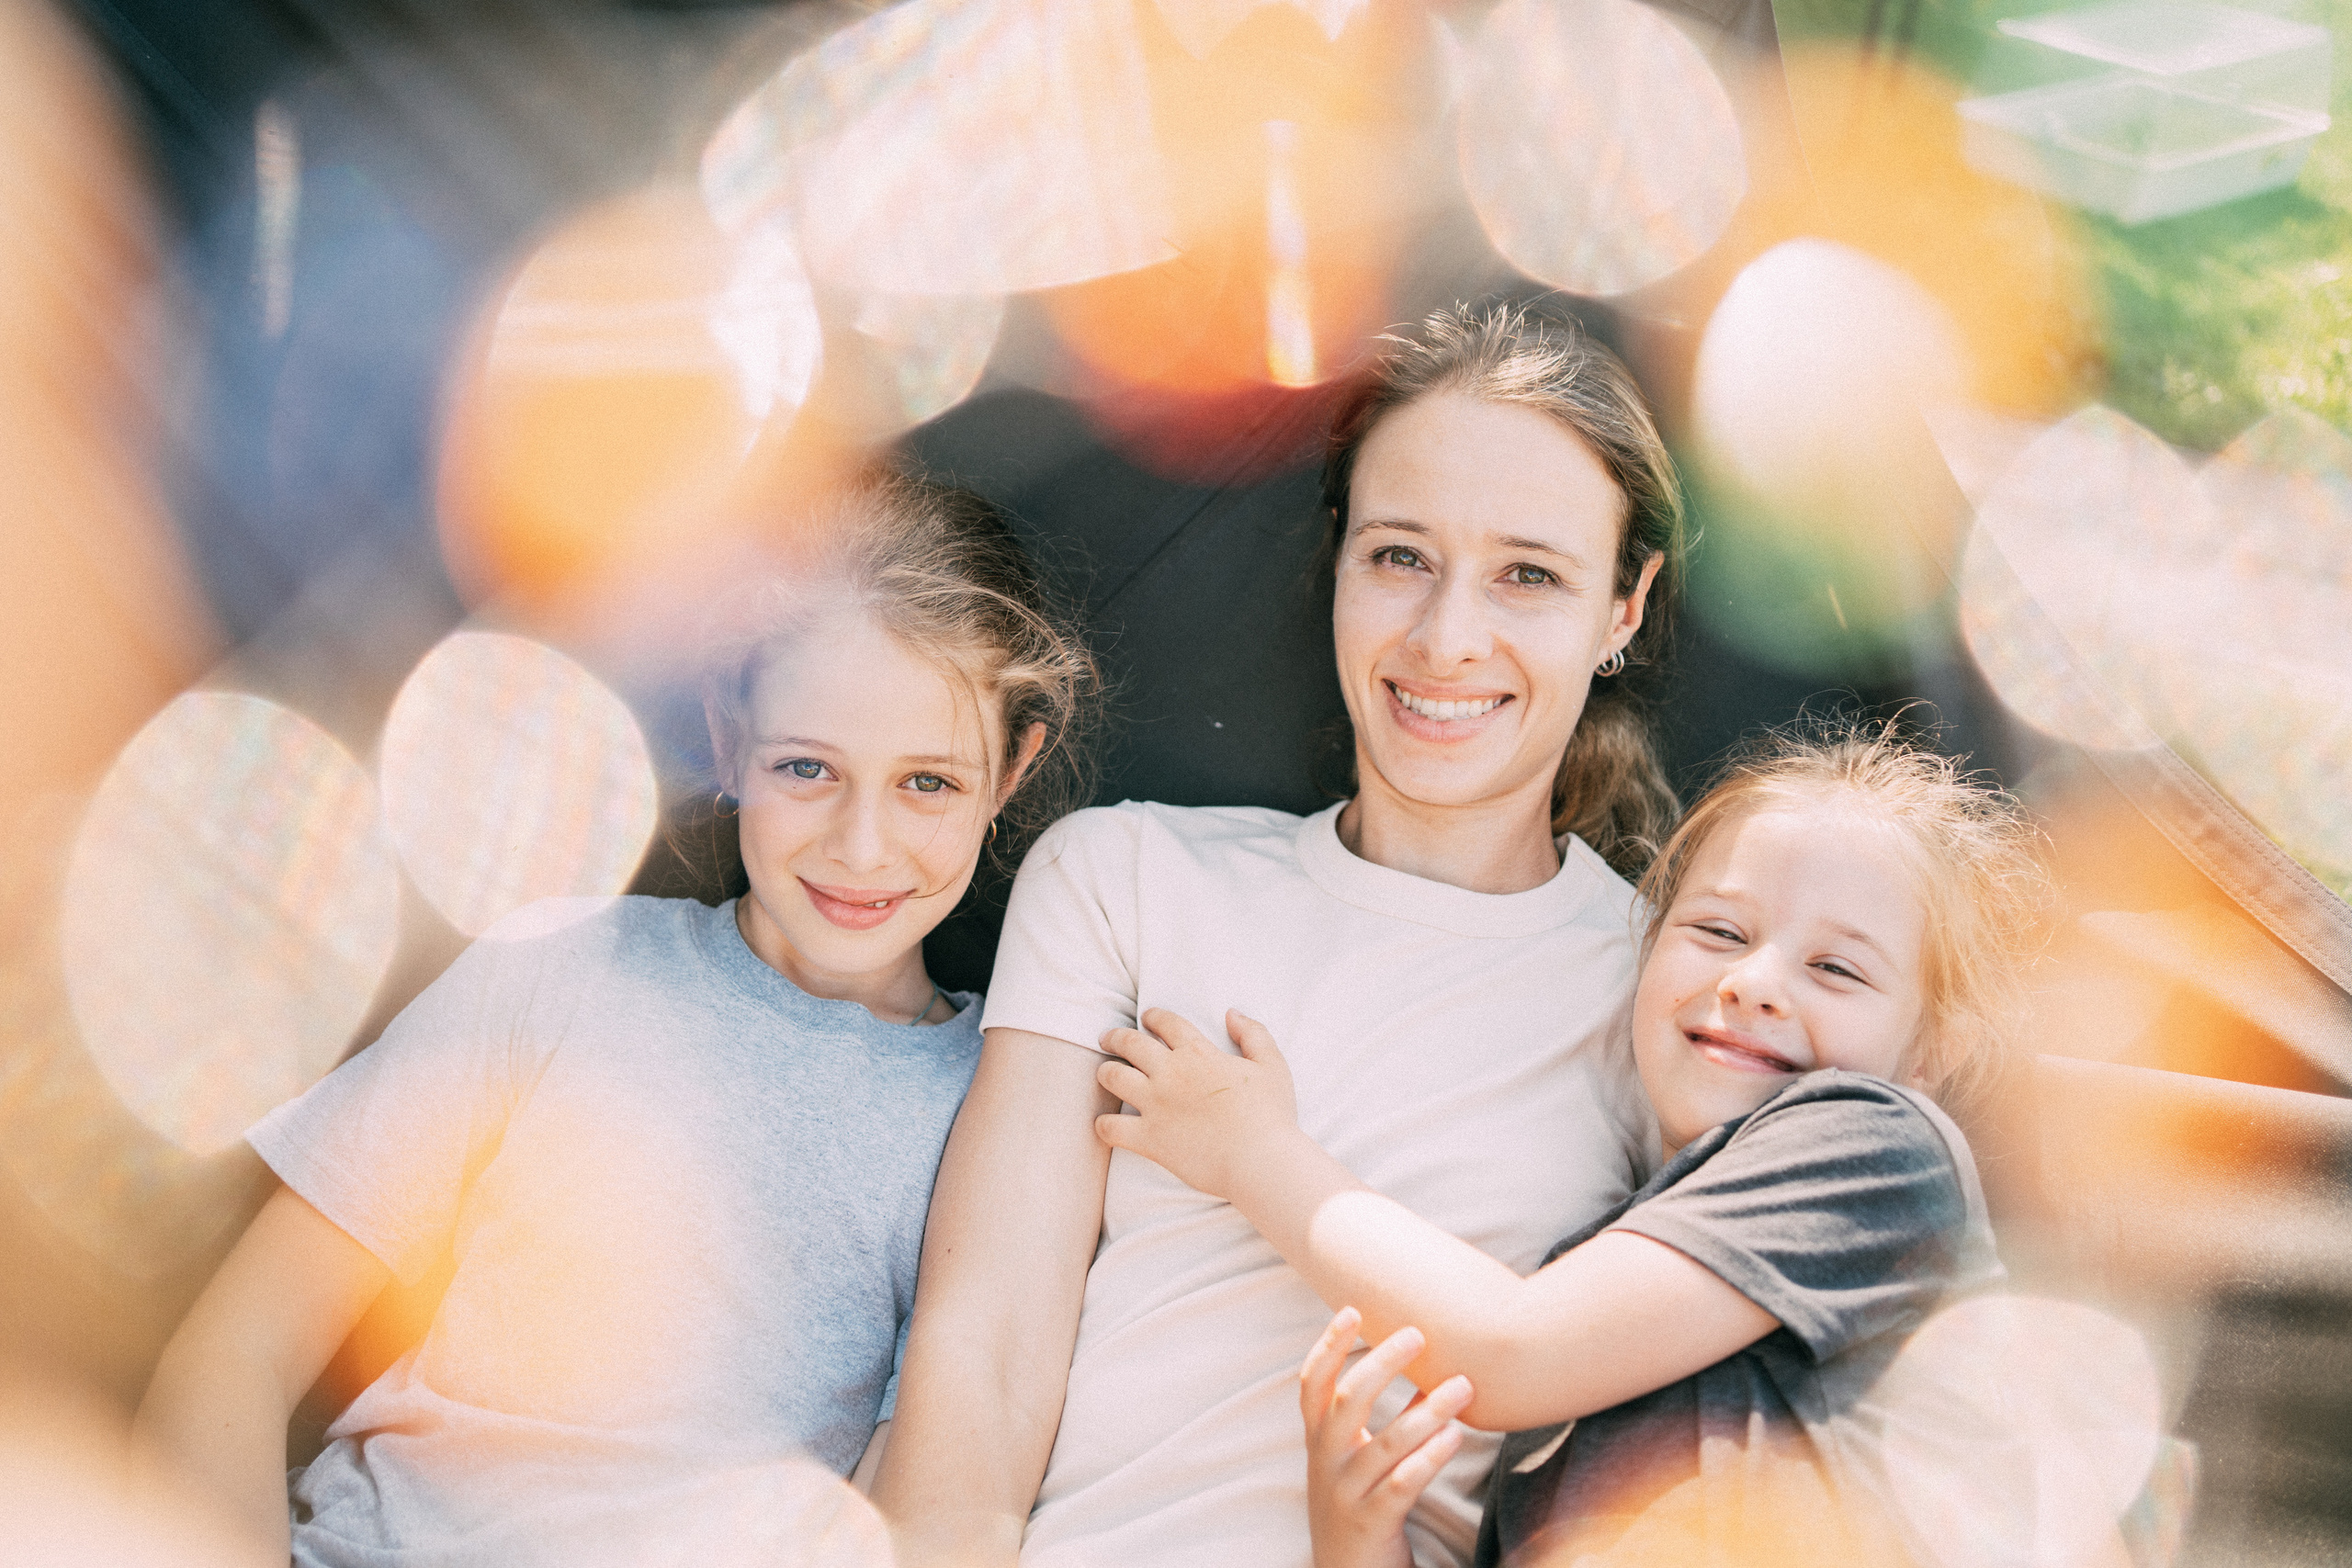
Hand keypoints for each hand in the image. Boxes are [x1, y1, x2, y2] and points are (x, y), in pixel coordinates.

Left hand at [1092, 1007, 1298, 1199]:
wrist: (1260, 1160)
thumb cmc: (1271, 1114)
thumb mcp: (1272, 1065)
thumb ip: (1253, 1034)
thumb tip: (1233, 1013)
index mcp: (1198, 1053)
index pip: (1166, 1023)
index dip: (1153, 1016)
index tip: (1147, 1018)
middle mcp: (1170, 1073)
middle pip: (1130, 1043)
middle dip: (1116, 1037)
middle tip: (1108, 1038)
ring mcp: (1155, 1105)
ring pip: (1113, 1077)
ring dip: (1106, 1071)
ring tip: (1105, 1072)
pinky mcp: (1149, 1138)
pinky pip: (1111, 1128)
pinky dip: (1103, 1125)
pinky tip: (1105, 1124)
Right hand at [1301, 1308, 1471, 1567]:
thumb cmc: (1360, 1508)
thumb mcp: (1360, 1462)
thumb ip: (1384, 1422)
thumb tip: (1428, 1376)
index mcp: (1319, 1443)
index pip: (1313, 1384)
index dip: (1328, 1345)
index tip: (1352, 1309)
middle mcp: (1326, 1464)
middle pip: (1347, 1402)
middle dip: (1382, 1363)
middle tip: (1418, 1334)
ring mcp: (1347, 1494)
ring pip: (1385, 1444)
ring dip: (1426, 1411)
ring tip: (1463, 1386)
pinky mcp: (1373, 1523)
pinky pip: (1402, 1485)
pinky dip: (1429, 1458)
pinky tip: (1454, 1436)